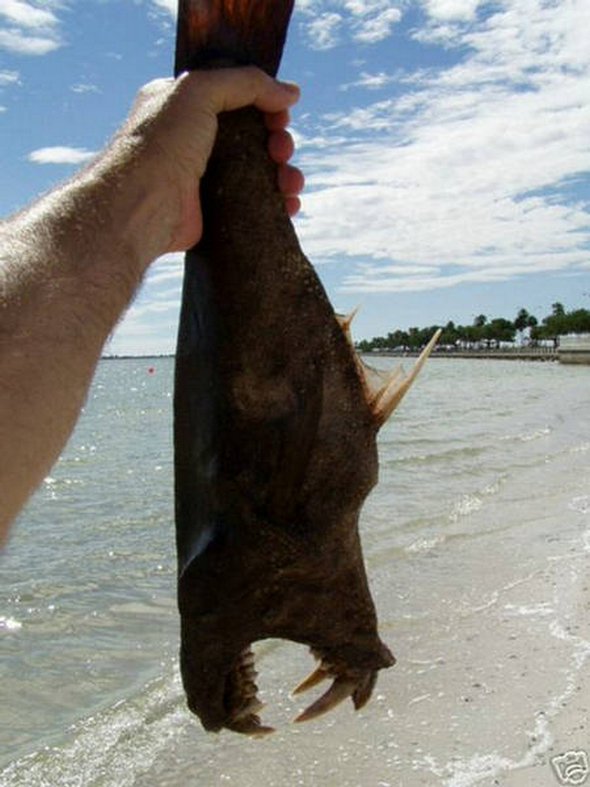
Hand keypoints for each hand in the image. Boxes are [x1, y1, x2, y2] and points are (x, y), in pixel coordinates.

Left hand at [114, 67, 303, 253]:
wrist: (142, 205)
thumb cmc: (161, 143)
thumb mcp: (199, 91)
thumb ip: (246, 83)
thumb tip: (291, 92)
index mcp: (184, 104)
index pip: (236, 96)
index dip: (265, 104)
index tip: (281, 114)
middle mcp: (193, 139)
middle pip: (253, 135)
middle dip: (278, 141)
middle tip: (281, 150)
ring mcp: (204, 177)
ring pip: (259, 171)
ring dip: (283, 174)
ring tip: (290, 184)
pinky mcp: (213, 210)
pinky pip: (254, 203)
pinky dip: (276, 203)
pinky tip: (288, 205)